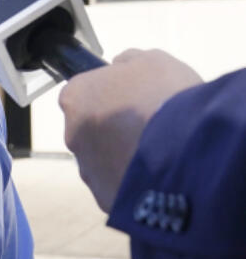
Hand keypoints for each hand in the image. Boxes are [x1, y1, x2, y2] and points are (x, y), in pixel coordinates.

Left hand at [58, 49, 201, 212]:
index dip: (111, 94)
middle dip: (116, 128)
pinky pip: (118, 187)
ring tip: (161, 153)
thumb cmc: (166, 98)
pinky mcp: (104, 197)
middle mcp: (72, 134)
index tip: (133, 98)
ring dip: (125, 156)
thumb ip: (128, 62)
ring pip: (104, 160)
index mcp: (75, 97)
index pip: (84, 93)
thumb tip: (120, 66)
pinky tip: (159, 175)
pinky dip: (135, 182)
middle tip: (150, 126)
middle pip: (92, 128)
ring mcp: (87, 169)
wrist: (186, 149)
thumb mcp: (152, 60)